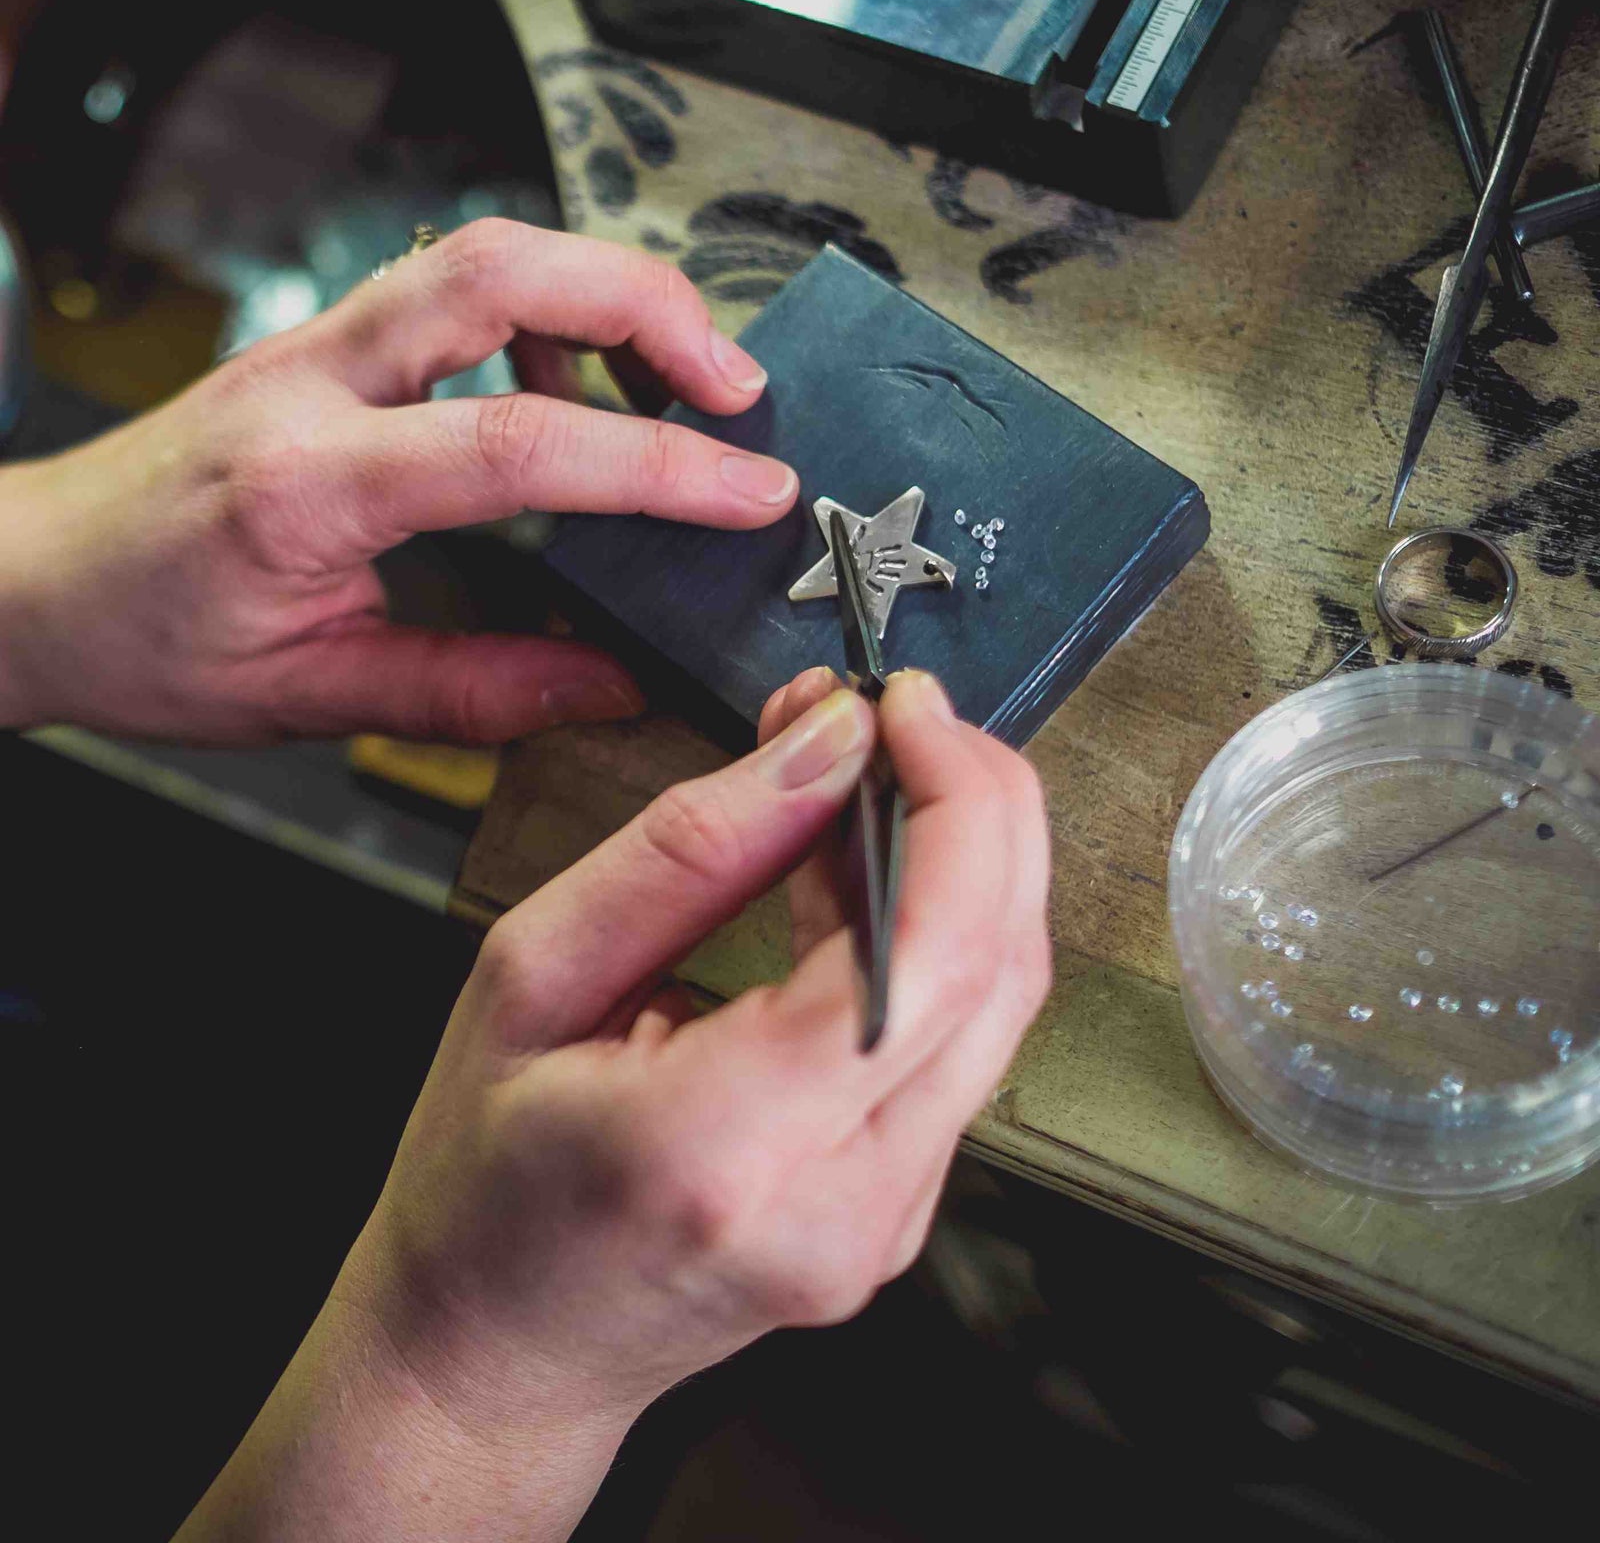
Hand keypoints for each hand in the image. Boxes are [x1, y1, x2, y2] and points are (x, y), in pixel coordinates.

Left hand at [0, 219, 794, 741]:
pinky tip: (574, 388)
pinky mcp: (327, 342)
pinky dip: (548, 314)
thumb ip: (471, 691)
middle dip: (648, 306)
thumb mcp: (307, 697)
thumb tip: (611, 687)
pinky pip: (455, 287)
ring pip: (483, 253)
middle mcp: (310, 382)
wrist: (30, 579)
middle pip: (501, 267)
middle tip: (739, 386)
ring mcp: (315, 344)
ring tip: (684, 381)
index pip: (517, 442)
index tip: (749, 489)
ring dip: (608, 293)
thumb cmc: (144, 641)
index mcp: (307, 485)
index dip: (657, 464)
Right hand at [177, 670, 1050, 1540]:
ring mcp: (888, 1225)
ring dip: (964, 864)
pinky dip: (938, 932)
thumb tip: (824, 746)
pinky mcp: (903, 1214)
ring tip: (868, 787)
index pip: (929, 956)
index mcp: (723, 1148)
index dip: (956, 806)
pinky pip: (962, 1043)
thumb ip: (688, 852)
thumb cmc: (481, 1177)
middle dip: (982, 810)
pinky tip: (864, 877)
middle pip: (998, 971)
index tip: (909, 712)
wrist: (497, 1352)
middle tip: (905, 723)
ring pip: (1001, 1003)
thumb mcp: (533, 976)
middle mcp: (840, 1205)